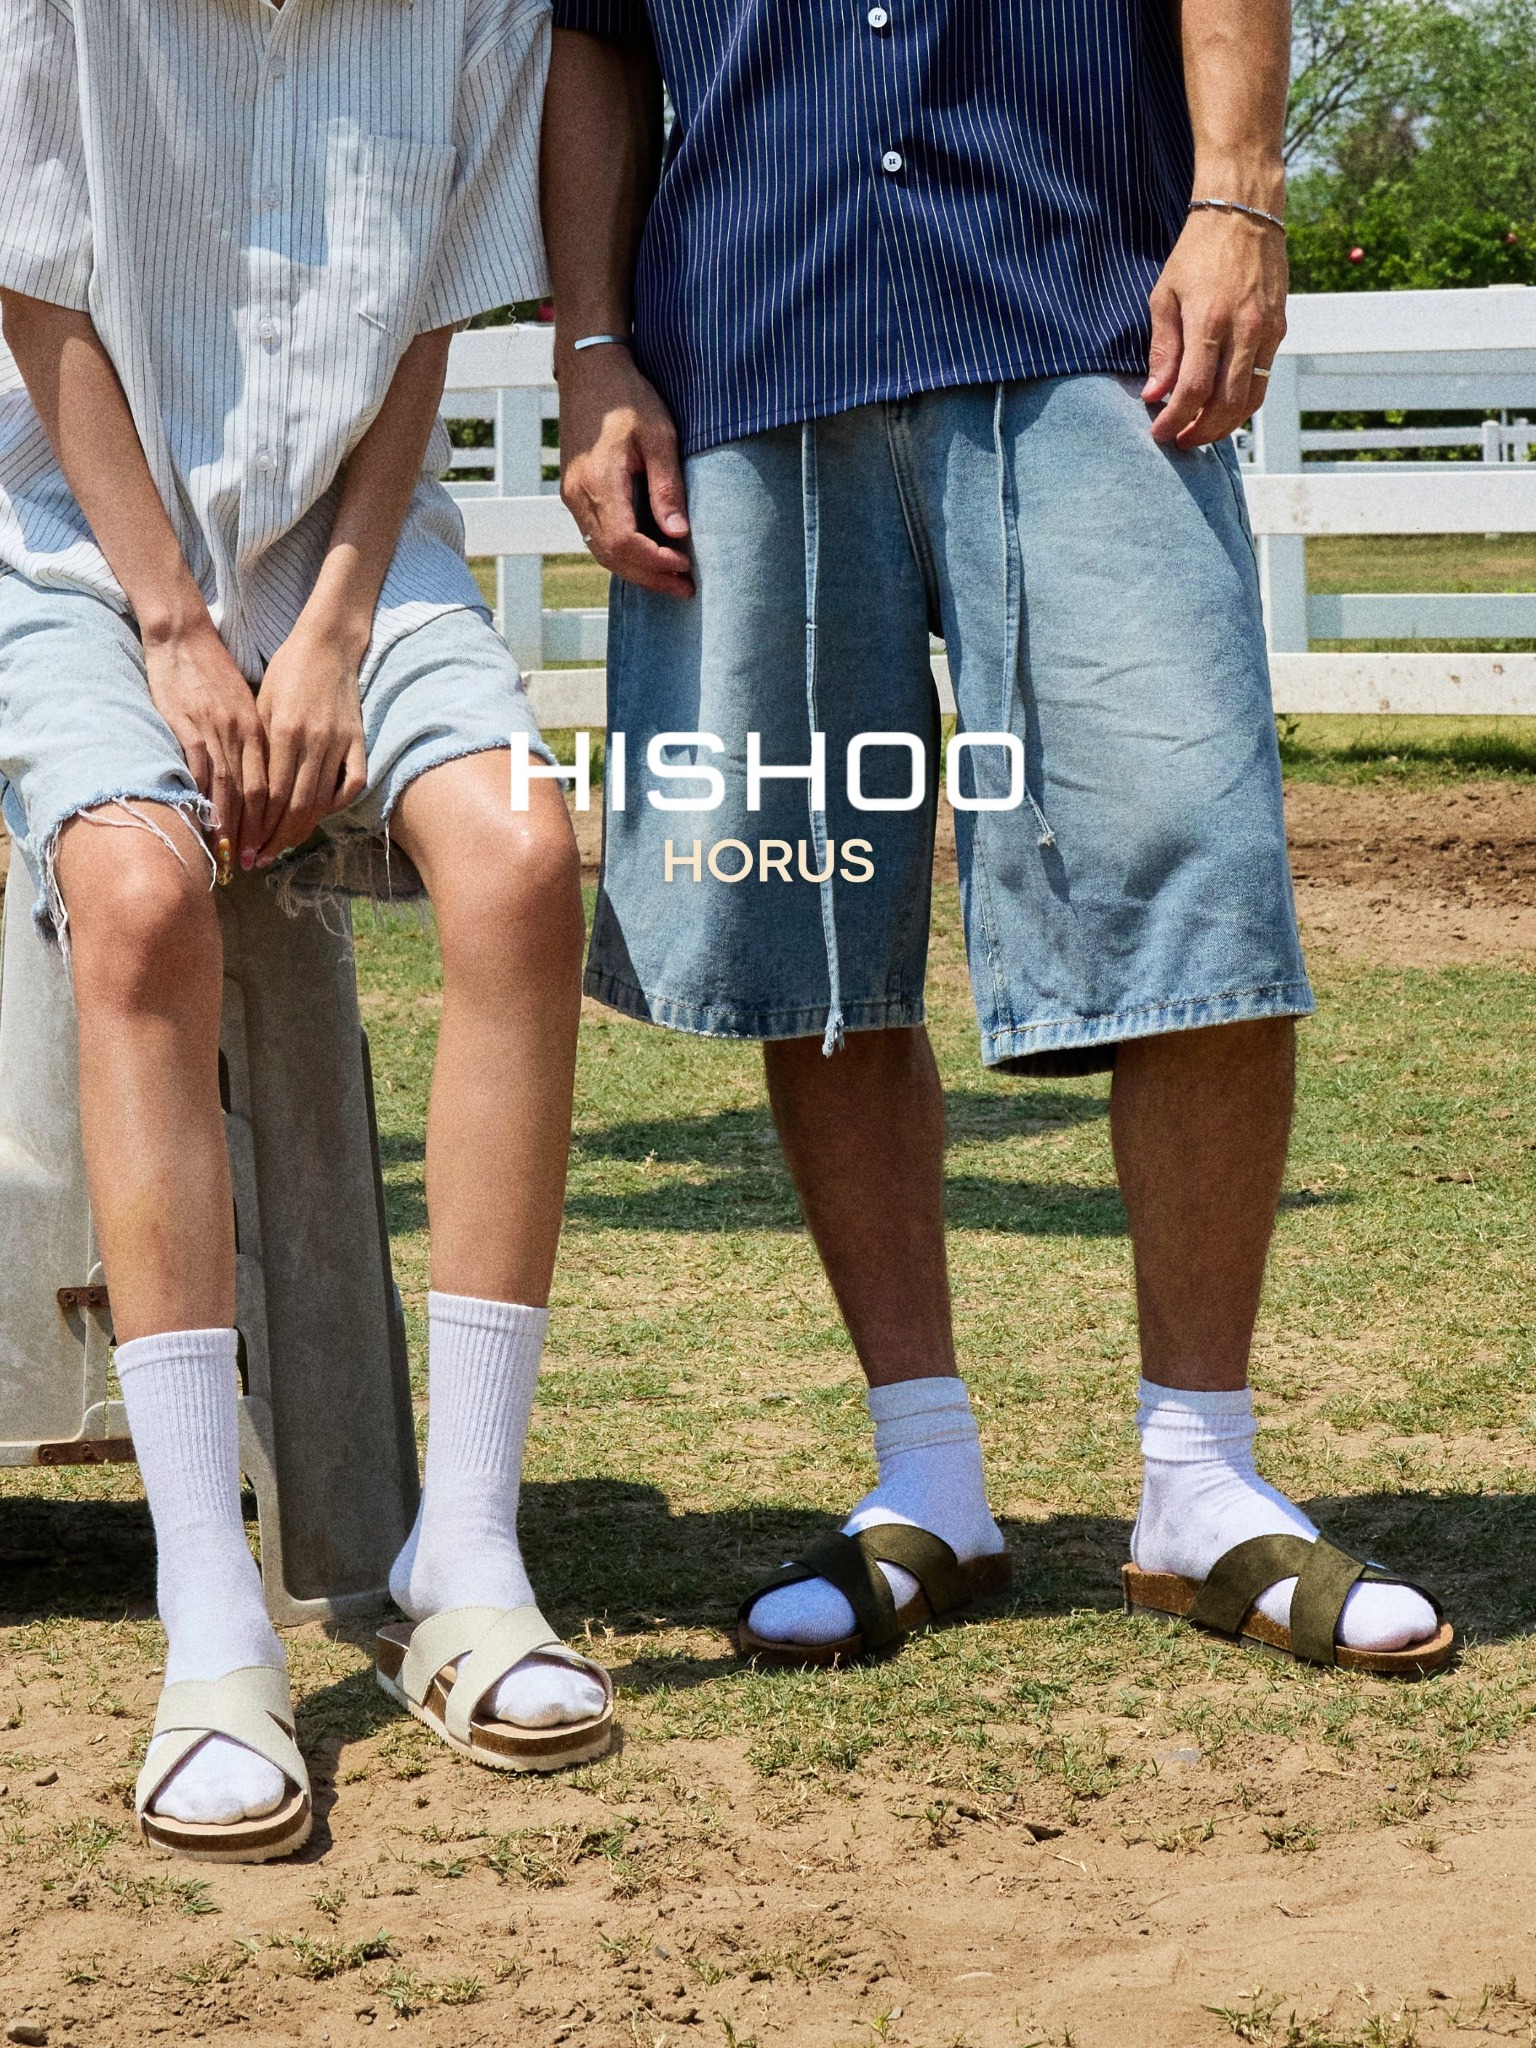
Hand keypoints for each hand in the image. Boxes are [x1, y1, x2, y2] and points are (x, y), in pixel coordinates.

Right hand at [141, 616, 267, 871]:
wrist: (183, 635)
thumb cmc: (211, 671)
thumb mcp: (242, 705)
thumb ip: (250, 738)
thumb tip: (253, 776)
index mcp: (261, 729)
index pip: (275, 783)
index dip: (278, 817)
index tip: (275, 844)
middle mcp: (245, 734)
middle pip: (259, 793)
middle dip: (260, 831)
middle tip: (258, 861)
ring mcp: (219, 732)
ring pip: (234, 788)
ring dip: (235, 825)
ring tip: (234, 854)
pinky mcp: (191, 727)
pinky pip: (202, 772)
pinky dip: (206, 801)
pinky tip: (206, 823)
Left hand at [249, 618, 368, 867]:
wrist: (327, 644)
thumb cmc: (287, 671)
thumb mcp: (262, 704)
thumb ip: (260, 748)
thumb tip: (248, 791)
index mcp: (284, 733)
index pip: (270, 795)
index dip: (257, 827)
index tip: (245, 849)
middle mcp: (313, 743)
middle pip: (295, 806)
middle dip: (275, 838)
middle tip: (260, 859)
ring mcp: (340, 744)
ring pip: (321, 800)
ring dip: (301, 829)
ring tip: (283, 847)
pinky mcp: (358, 741)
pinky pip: (352, 783)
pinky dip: (337, 804)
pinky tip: (321, 814)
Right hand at [558, 347, 692, 597]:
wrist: (589, 372)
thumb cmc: (628, 397)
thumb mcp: (660, 435)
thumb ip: (667, 486)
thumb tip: (679, 533)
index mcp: (600, 481)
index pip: (625, 542)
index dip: (656, 562)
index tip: (686, 567)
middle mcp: (579, 495)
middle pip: (611, 556)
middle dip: (650, 577)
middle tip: (685, 589)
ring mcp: (572, 496)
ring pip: (601, 551)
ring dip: (636, 571)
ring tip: (671, 579)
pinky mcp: (574, 493)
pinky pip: (596, 536)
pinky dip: (622, 554)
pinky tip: (648, 556)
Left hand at [1143, 208, 1287, 449]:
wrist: (1243, 214)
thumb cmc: (1198, 253)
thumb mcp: (1165, 296)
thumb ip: (1162, 348)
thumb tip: (1155, 394)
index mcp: (1209, 320)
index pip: (1193, 389)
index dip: (1175, 419)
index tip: (1159, 433)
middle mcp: (1243, 329)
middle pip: (1226, 404)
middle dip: (1201, 431)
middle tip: (1180, 440)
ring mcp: (1266, 331)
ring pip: (1250, 398)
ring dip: (1225, 425)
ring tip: (1201, 431)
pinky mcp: (1279, 329)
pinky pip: (1262, 379)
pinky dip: (1243, 403)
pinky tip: (1222, 407)